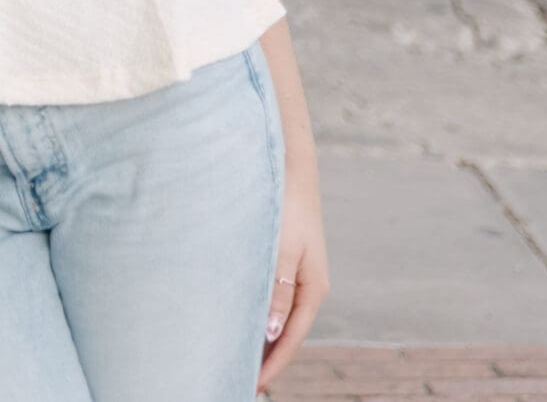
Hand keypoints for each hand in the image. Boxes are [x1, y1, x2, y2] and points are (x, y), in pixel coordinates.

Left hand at [256, 171, 327, 393]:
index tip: (251, 386)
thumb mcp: (280, 251)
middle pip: (285, 333)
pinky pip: (270, 299)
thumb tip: (269, 333)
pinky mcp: (283, 262)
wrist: (287, 166)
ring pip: (276, 317)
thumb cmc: (284, 205)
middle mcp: (307, 287)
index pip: (290, 339)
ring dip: (258, 338)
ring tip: (234, 359)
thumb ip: (275, 292)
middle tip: (236, 380)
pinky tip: (238, 321)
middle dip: (264, 358)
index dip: (271, 365)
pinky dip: (256, 315)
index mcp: (312, 289)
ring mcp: (296, 275)